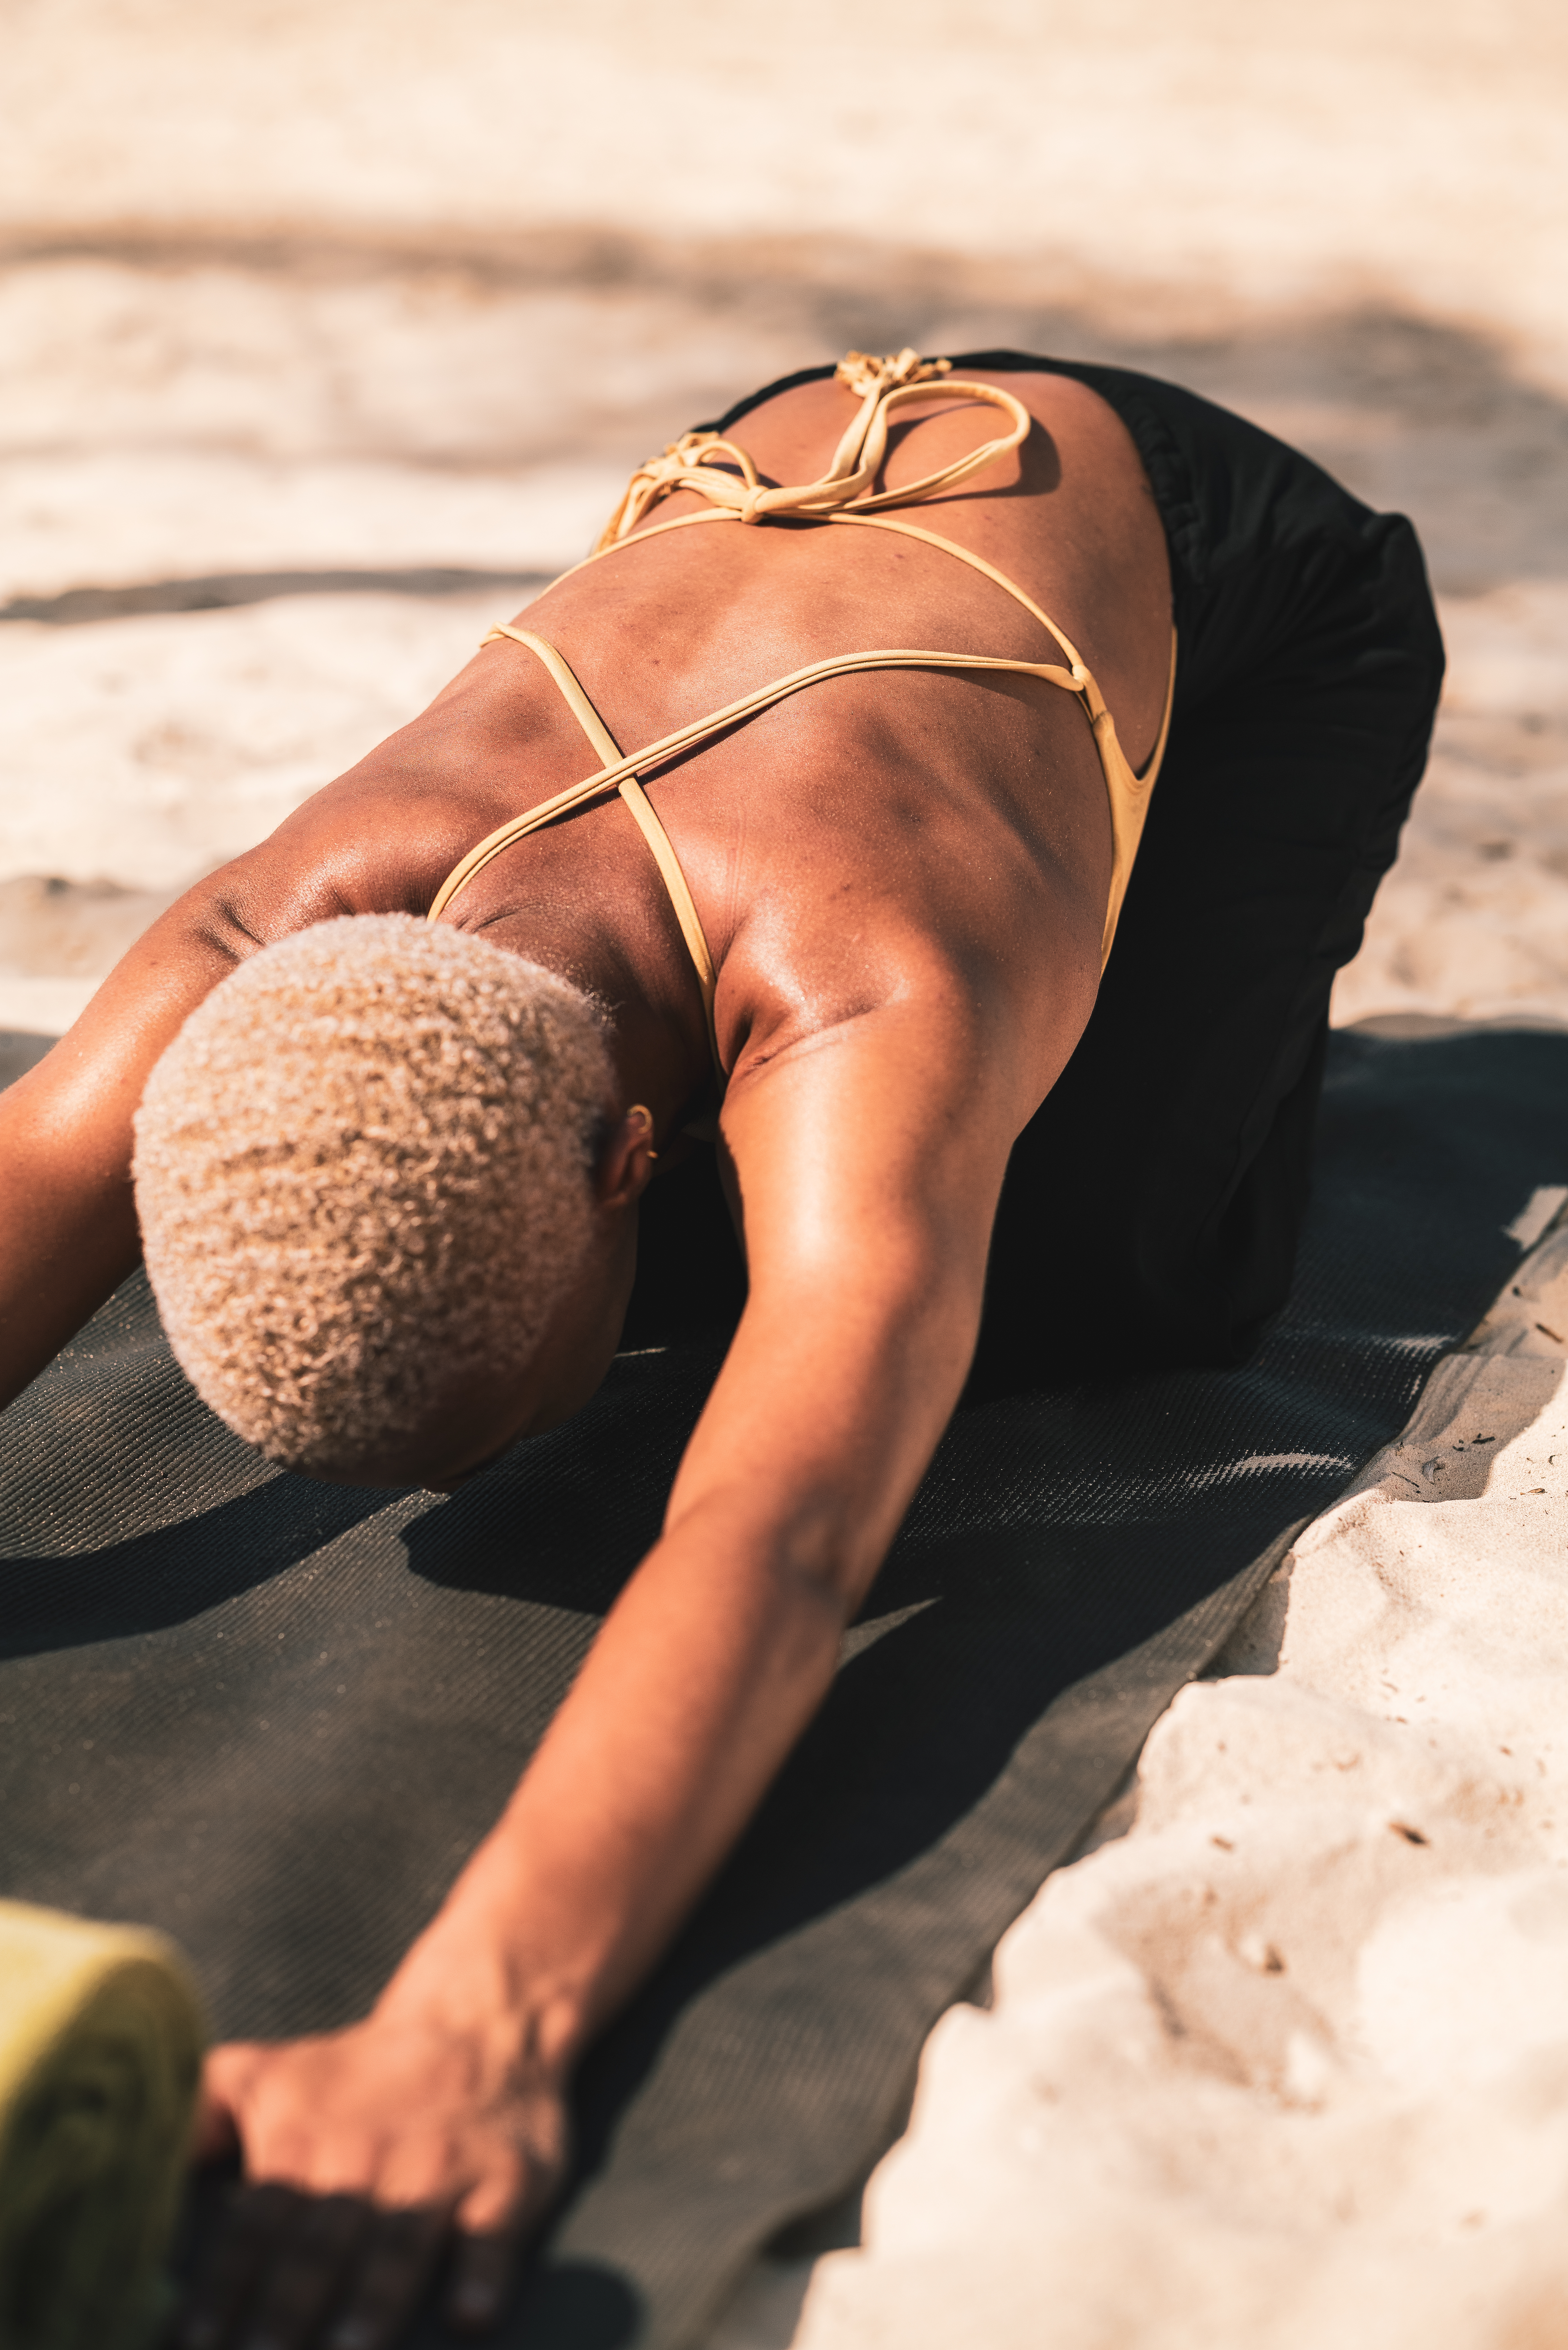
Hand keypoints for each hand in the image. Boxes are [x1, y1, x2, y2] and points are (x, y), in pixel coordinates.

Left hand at [175, 2009, 569, 2349]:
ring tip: (349, 2349)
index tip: (193, 2345)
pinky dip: (483, 2272)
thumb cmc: (354, 2074)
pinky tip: (470, 2309)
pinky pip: (494, 2232)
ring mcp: (441, 2172)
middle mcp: (368, 2158)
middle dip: (285, 2310)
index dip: (222, 2288)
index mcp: (303, 2141)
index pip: (253, 2226)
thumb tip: (114, 2172)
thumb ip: (189, 2123)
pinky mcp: (507, 2182)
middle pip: (320, 2244)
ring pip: (400, 2243)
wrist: (478, 2023)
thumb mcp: (261, 2075)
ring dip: (373, 2301)